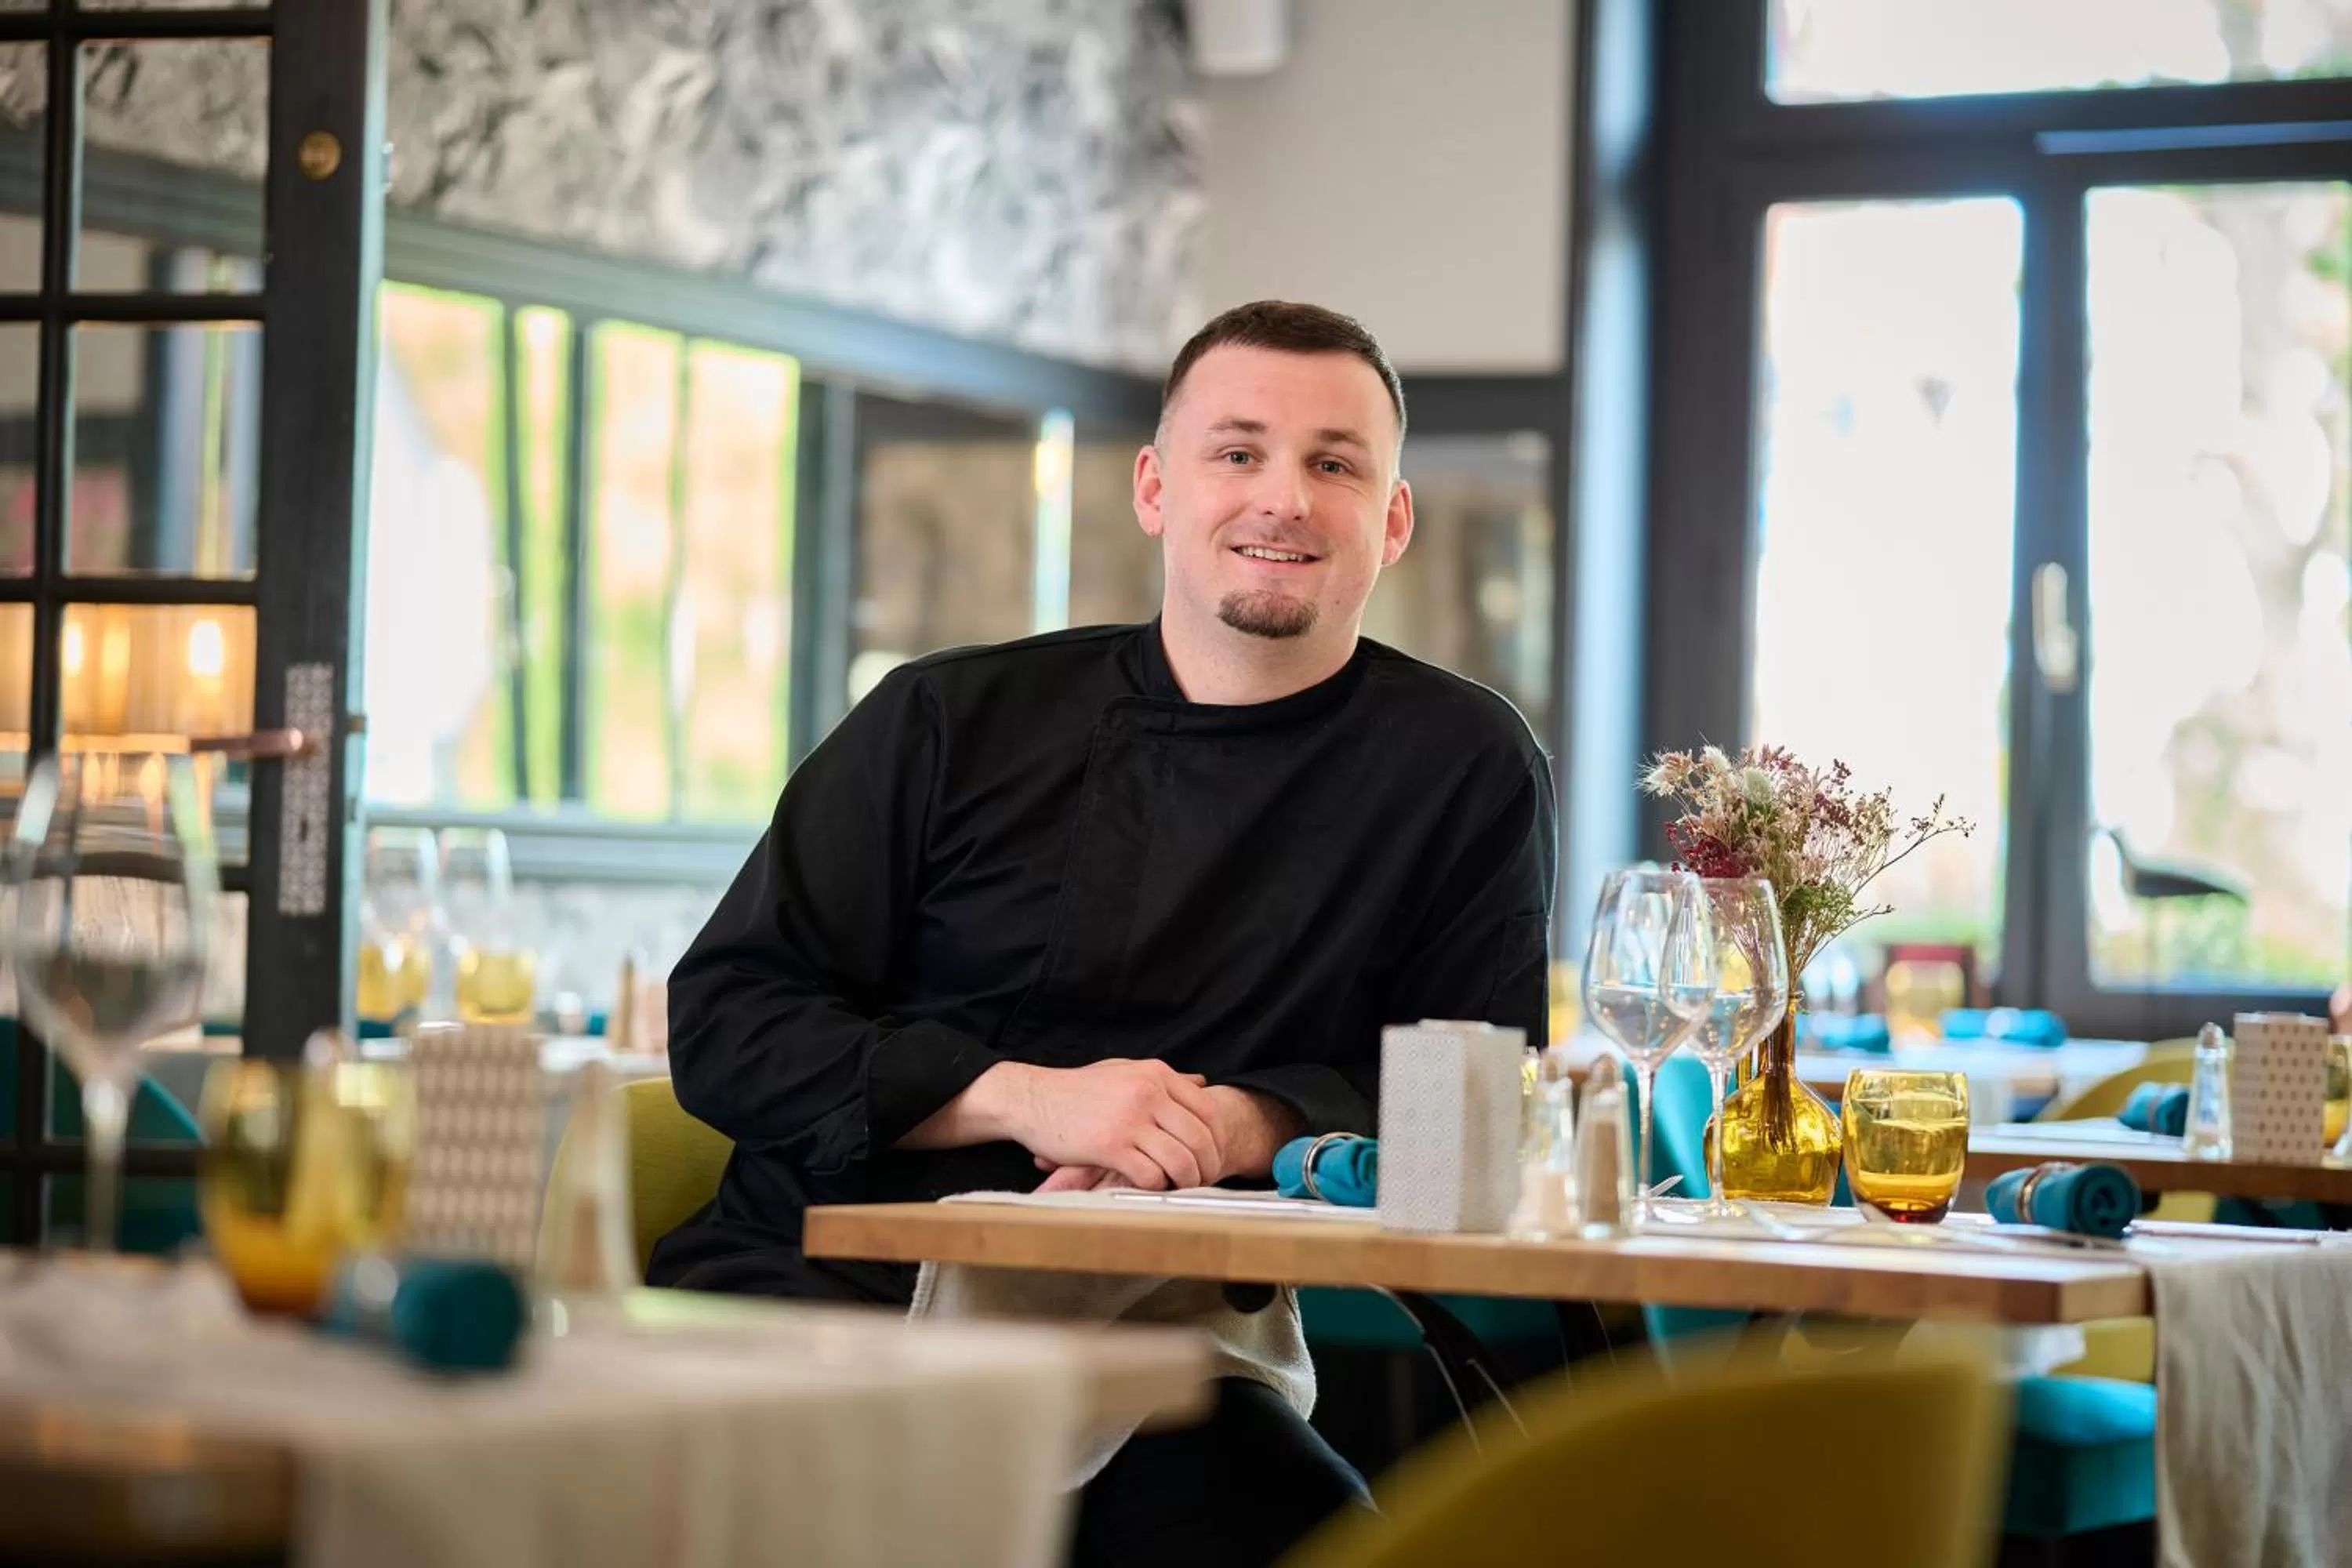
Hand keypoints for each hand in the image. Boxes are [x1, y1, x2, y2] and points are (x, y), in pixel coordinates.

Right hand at [1031, 1086, 1305, 1190]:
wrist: (1031, 1098)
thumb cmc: (1076, 1088)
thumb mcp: (1124, 1070)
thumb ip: (1164, 1078)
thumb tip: (1201, 1083)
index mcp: (1155, 1074)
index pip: (1208, 1110)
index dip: (1218, 1139)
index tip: (1213, 1156)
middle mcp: (1148, 1093)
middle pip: (1201, 1138)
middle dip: (1208, 1166)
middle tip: (1203, 1180)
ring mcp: (1130, 1119)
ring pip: (1181, 1160)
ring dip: (1186, 1181)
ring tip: (1180, 1188)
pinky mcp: (1110, 1146)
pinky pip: (1150, 1175)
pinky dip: (1157, 1187)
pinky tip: (1150, 1187)